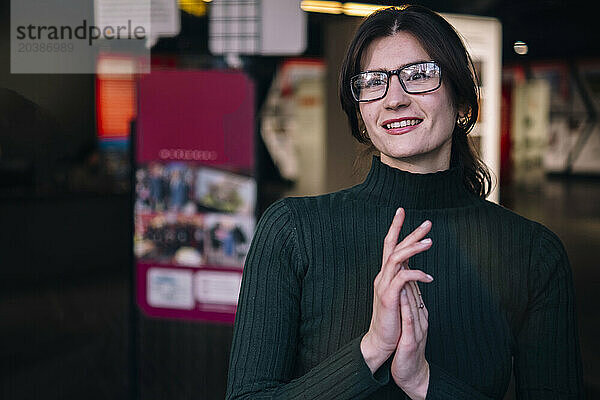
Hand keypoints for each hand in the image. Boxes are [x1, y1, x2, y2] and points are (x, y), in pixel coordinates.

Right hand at [361, 207, 433, 373]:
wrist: (381, 341)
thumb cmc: (392, 319)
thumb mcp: (399, 296)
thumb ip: (403, 280)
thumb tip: (411, 266)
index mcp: (385, 274)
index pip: (389, 245)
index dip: (395, 227)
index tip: (402, 211)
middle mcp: (382, 276)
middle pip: (394, 246)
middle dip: (410, 232)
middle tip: (428, 223)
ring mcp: (383, 285)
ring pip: (397, 258)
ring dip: (414, 248)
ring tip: (430, 242)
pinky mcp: (387, 297)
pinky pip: (402, 278)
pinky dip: (416, 274)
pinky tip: (429, 277)